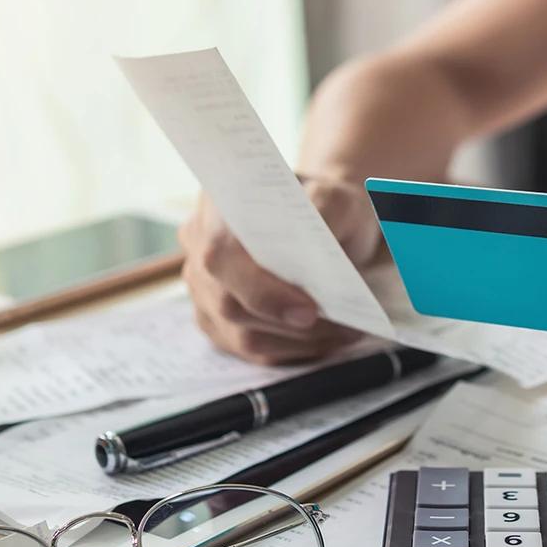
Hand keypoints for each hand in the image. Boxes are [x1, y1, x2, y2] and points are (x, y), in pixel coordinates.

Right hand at [179, 177, 381, 363]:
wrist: (326, 215)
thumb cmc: (328, 204)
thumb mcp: (337, 197)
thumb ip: (325, 214)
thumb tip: (316, 254)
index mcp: (220, 204)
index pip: (222, 256)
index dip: (261, 291)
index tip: (309, 311)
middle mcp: (200, 244)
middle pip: (227, 304)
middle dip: (288, 325)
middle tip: (344, 328)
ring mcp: (203, 284)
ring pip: (240, 333)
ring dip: (298, 342)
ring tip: (346, 334)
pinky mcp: (217, 317)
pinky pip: (248, 347)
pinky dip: (292, 350)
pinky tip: (327, 340)